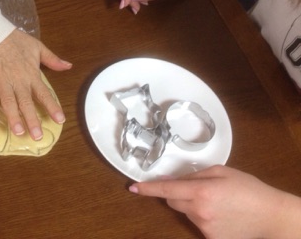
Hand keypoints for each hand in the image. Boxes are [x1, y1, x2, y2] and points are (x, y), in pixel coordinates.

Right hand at [0, 29, 69, 139]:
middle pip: (26, 103)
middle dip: (32, 120)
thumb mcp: (37, 47)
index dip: (52, 107)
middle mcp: (18, 81)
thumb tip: (69, 66)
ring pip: (8, 102)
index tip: (60, 120)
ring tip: (17, 131)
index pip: (44, 94)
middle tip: (37, 136)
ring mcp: (2, 81)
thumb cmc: (15, 41)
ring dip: (13, 117)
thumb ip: (52, 59)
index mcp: (31, 75)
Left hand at [129, 165, 300, 238]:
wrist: (270, 216)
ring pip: (184, 212)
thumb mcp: (221, 171)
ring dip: (191, 205)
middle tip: (197, 188)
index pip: (165, 189)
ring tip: (216, 201)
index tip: (132, 187)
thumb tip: (172, 178)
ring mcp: (204, 227)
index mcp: (201, 190)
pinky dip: (202, 217)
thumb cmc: (248, 189)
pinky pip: (196, 223)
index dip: (147, 188)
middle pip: (172, 201)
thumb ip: (194, 174)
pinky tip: (220, 214)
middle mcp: (199, 210)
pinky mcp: (210, 238)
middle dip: (176, 193)